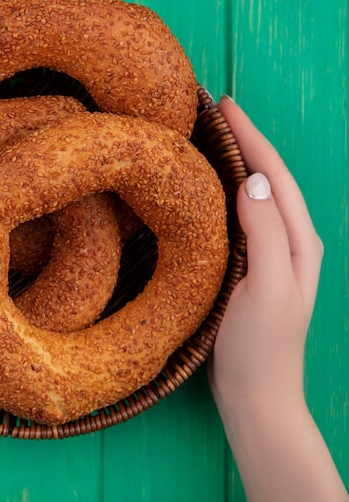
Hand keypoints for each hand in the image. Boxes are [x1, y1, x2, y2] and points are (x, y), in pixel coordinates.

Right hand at [208, 96, 346, 501]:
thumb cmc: (261, 347)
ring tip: (208, 139)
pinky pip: (238, 217)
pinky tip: (204, 189)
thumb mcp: (267, 288)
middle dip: (246, 141)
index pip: (275, 175)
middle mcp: (288, 241)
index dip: (252, 138)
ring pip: (254, 196)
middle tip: (215, 113)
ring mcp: (269, 255)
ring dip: (236, 163)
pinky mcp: (248, 268)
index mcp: (298, 241)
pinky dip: (223, 193)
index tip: (226, 106)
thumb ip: (266, 233)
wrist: (256, 396)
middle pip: (269, 179)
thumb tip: (254, 179)